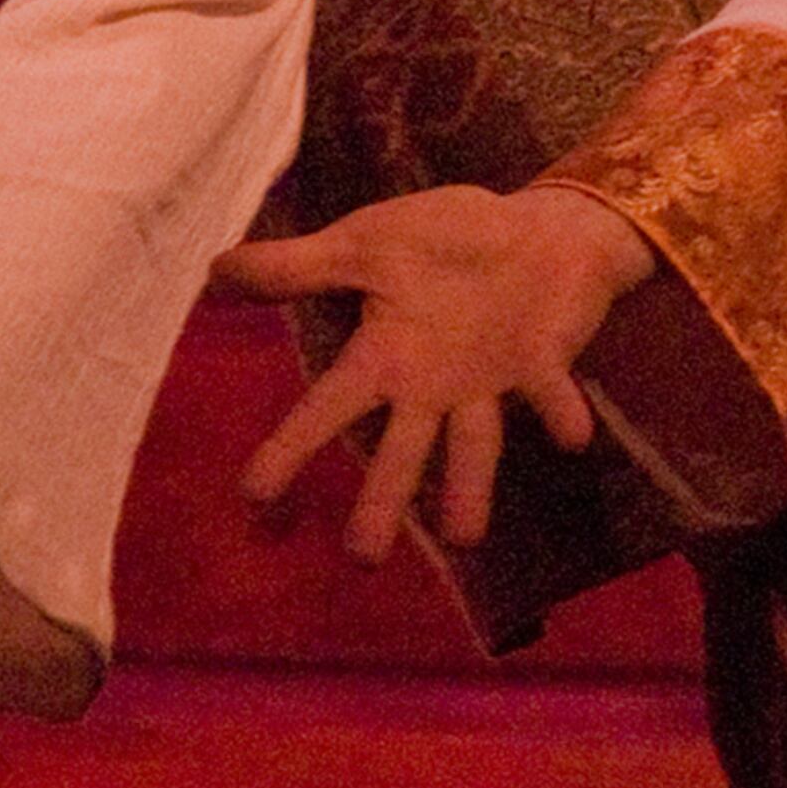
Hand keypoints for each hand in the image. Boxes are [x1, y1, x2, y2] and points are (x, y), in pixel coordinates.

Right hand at [212, 185, 652, 562]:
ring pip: (477, 444)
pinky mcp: (546, 361)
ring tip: (464, 536)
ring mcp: (491, 381)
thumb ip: (299, 265)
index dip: (292, 447)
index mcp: (386, 357)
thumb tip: (213, 270)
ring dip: (471, 485)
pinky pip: (553, 392)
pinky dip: (561, 412)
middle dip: (382, 502)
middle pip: (400, 452)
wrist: (540, 227)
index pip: (327, 408)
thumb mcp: (366, 243)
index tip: (255, 496)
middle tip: (364, 560)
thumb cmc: (449, 241)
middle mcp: (434, 386)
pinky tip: (573, 438)